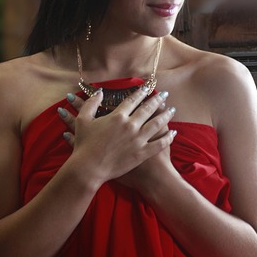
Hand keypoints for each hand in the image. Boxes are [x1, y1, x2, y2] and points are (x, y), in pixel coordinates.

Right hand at [57, 87, 177, 185]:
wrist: (89, 168)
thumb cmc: (84, 145)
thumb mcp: (82, 120)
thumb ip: (91, 104)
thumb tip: (99, 92)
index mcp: (117, 116)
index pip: (133, 100)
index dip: (142, 92)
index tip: (148, 87)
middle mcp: (130, 125)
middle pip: (148, 109)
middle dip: (158, 100)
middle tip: (166, 94)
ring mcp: (138, 140)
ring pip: (157, 124)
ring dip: (166, 115)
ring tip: (173, 110)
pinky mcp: (142, 154)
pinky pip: (159, 144)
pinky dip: (168, 138)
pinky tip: (174, 133)